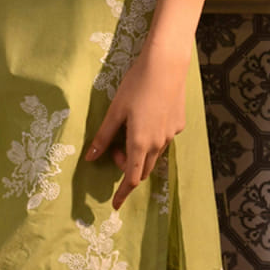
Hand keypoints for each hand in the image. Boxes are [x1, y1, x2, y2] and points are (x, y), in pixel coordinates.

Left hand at [85, 45, 188, 209]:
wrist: (166, 64)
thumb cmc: (136, 85)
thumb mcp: (115, 111)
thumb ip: (104, 136)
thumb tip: (90, 157)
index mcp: (139, 143)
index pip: (131, 178)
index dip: (122, 193)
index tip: (115, 205)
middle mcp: (158, 143)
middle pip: (142, 169)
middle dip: (126, 167)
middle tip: (113, 150)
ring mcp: (171, 134)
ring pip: (153, 154)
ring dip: (138, 153)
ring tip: (127, 131)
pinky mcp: (179, 123)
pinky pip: (163, 139)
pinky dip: (151, 139)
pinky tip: (146, 116)